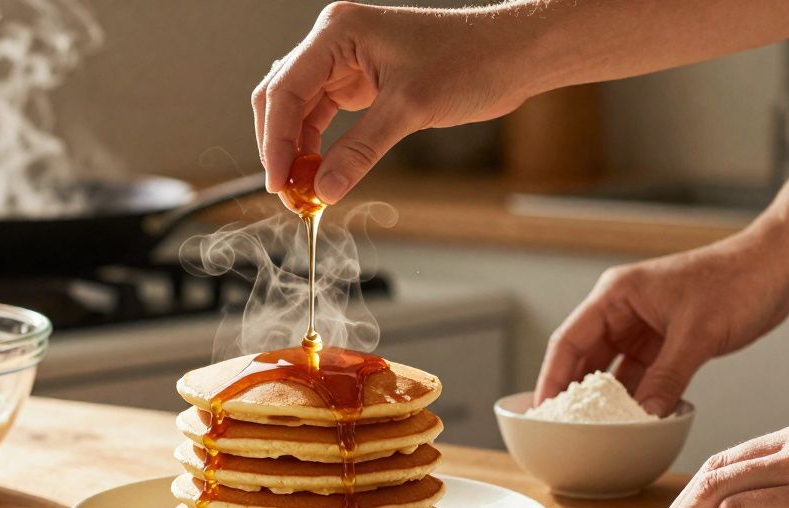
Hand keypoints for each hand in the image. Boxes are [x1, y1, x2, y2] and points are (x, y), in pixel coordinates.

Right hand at [252, 2, 532, 202]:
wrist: (512, 55)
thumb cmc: (470, 62)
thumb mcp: (410, 110)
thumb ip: (360, 151)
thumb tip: (324, 190)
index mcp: (338, 32)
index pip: (285, 90)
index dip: (275, 141)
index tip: (279, 183)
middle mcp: (335, 42)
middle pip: (281, 99)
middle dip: (280, 148)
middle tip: (288, 194)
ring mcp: (346, 61)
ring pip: (299, 111)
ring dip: (297, 152)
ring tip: (304, 192)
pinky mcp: (361, 81)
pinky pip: (324, 117)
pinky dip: (318, 148)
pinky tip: (321, 176)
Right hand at [535, 226, 788, 415]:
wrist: (777, 267)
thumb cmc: (736, 281)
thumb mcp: (698, 334)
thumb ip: (667, 377)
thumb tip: (643, 416)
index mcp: (616, 295)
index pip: (569, 340)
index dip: (553, 378)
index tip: (543, 410)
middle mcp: (623, 310)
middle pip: (585, 356)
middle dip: (575, 392)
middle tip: (563, 427)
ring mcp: (644, 325)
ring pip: (614, 368)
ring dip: (610, 398)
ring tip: (595, 430)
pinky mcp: (667, 339)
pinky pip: (643, 373)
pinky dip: (639, 395)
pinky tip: (635, 420)